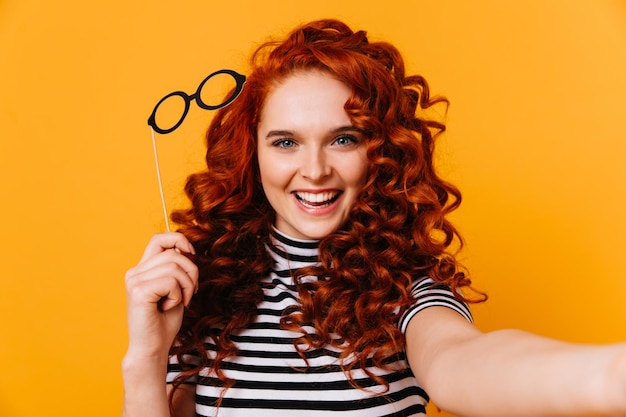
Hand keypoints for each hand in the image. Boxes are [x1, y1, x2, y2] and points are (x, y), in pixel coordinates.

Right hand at [124, 232, 197, 359]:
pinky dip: (178, 295)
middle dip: (192, 272)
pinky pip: (171, 281)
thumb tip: (187, 250)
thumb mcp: (176, 289)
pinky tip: (168, 307)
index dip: (180, 240)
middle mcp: (135, 272)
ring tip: (181, 301)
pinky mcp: (138, 291)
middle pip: (174, 253)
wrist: (152, 348)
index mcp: (142, 269)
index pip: (159, 238)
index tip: (192, 256)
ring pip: (175, 266)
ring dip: (187, 285)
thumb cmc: (164, 322)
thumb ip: (177, 269)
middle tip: (191, 293)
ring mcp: (134, 281)